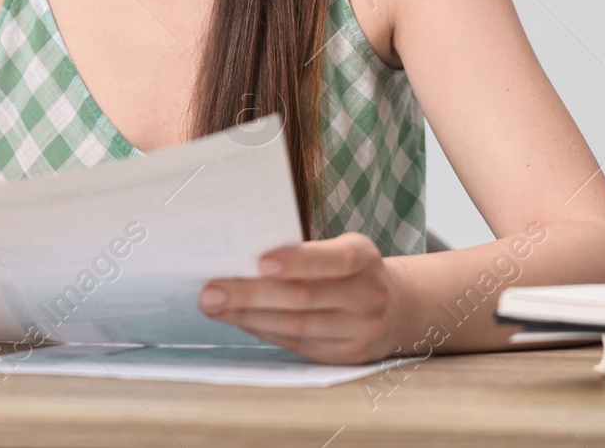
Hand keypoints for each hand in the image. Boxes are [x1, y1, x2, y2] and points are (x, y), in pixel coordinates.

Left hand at [197, 232, 401, 363]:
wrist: (394, 306)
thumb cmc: (346, 268)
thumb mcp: (338, 248)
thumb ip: (302, 251)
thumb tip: (239, 256)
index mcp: (365, 258)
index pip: (334, 259)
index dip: (297, 261)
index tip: (259, 261)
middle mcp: (368, 296)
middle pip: (304, 298)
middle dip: (251, 294)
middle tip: (210, 291)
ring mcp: (360, 331)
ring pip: (296, 326)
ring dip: (248, 317)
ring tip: (213, 307)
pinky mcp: (346, 356)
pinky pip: (297, 345)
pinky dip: (263, 330)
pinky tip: (238, 320)